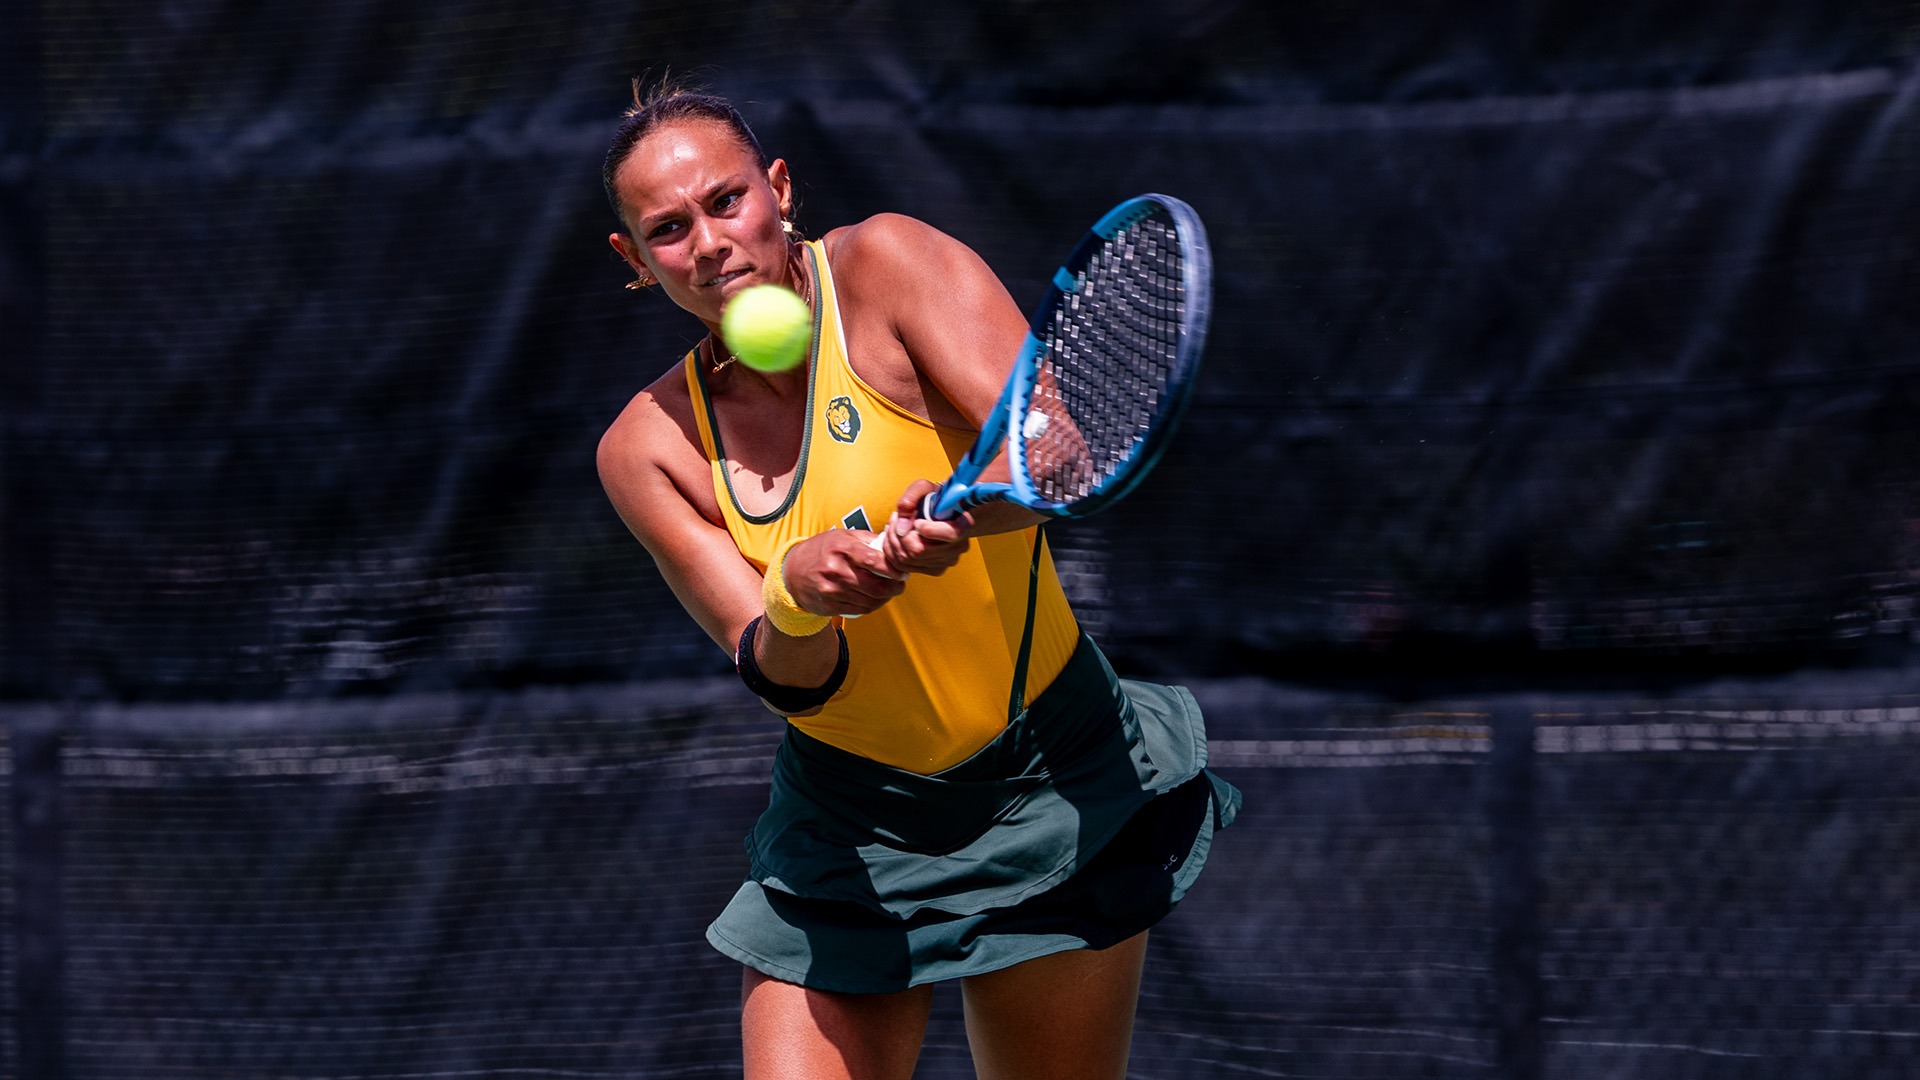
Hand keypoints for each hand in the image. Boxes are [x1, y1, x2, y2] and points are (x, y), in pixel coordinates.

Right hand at [781, 529, 907, 616]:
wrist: (791, 571)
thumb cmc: (822, 550)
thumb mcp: (842, 537)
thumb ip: (867, 540)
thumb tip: (893, 543)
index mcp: (841, 548)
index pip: (875, 561)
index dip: (894, 569)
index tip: (902, 572)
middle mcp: (835, 570)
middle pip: (875, 586)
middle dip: (894, 587)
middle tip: (900, 584)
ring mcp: (831, 590)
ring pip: (869, 601)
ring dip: (885, 598)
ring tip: (889, 591)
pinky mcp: (828, 606)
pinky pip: (859, 610)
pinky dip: (872, 606)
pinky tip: (875, 599)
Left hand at [878, 479, 973, 576]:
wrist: (942, 511)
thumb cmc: (934, 498)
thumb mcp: (923, 488)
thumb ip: (910, 500)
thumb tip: (902, 528)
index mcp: (964, 524)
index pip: (950, 534)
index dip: (929, 530)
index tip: (917, 522)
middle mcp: (959, 546)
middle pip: (919, 551)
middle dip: (898, 535)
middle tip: (895, 519)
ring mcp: (947, 561)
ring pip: (908, 560)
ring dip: (892, 542)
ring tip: (892, 526)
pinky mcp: (935, 569)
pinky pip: (905, 567)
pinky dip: (892, 553)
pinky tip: (894, 538)